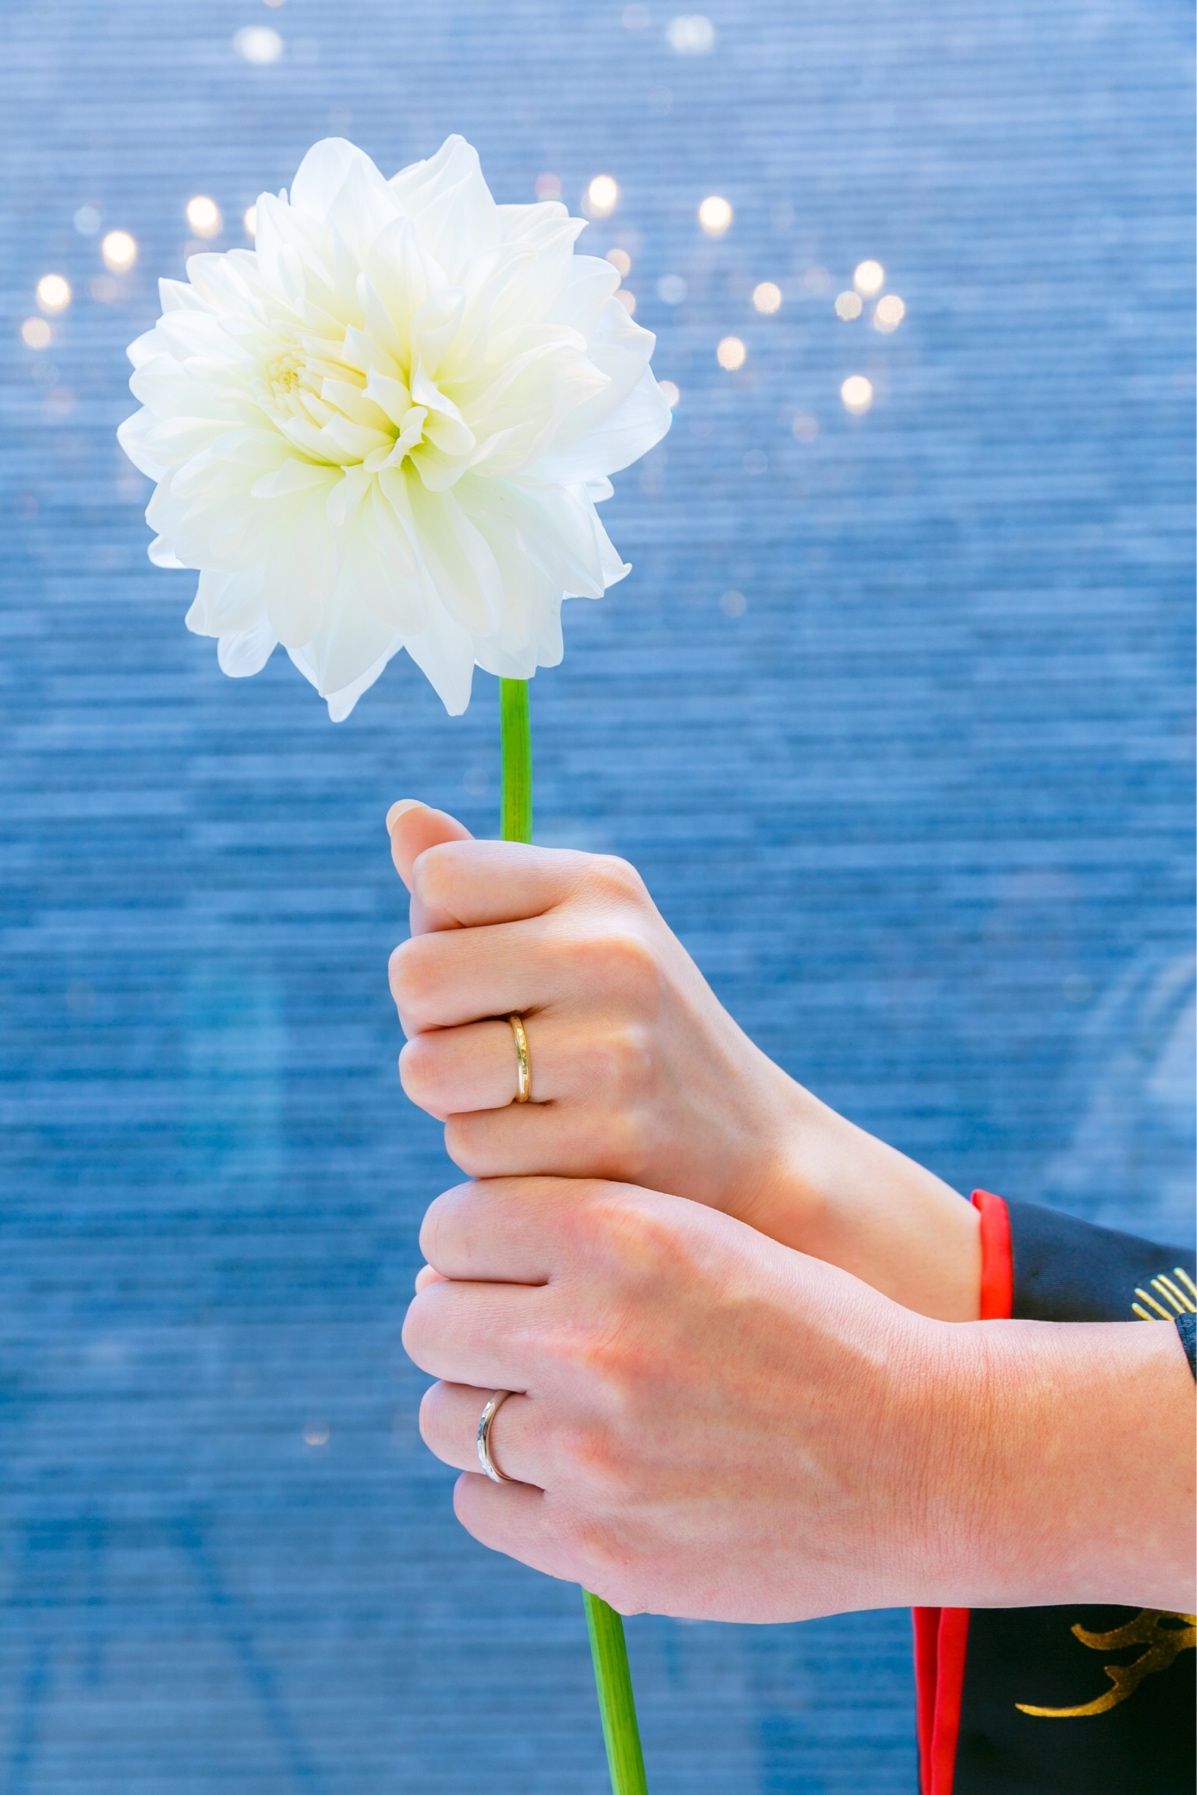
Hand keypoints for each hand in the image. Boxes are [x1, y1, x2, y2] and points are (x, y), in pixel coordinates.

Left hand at [386, 801, 979, 1319]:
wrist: (749, 1147)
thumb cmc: (628, 1025)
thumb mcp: (579, 930)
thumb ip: (480, 881)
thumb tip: (401, 813)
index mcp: (602, 887)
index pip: (440, 881)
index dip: (440, 933)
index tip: (492, 969)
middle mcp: (614, 954)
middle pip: (414, 975)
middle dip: (430, 1021)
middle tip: (496, 1042)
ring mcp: (615, 1050)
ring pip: (427, 1072)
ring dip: (454, 1098)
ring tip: (524, 1095)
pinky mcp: (607, 1141)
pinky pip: (470, 1151)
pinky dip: (494, 1160)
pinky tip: (557, 1146)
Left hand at [402, 1173, 963, 1621]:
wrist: (925, 1455)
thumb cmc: (807, 1330)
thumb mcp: (702, 1237)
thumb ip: (581, 1234)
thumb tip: (442, 1266)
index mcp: (621, 1234)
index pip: (453, 1222)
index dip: (471, 1241)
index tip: (503, 1263)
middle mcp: (592, 1336)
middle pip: (432, 1320)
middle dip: (466, 1324)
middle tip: (519, 1339)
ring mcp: (591, 1452)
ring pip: (447, 1417)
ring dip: (483, 1408)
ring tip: (553, 1408)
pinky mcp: (600, 1548)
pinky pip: (479, 1502)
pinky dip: (510, 1489)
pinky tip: (573, 1473)